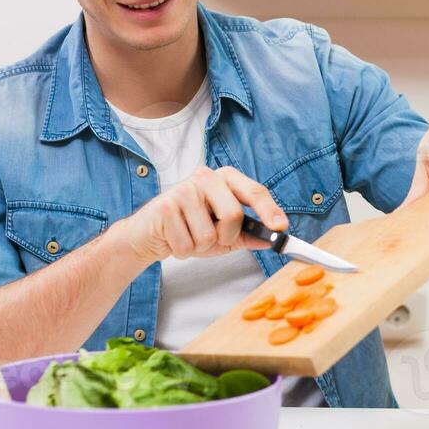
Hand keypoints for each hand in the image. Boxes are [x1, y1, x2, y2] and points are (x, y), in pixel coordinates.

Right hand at [115, 165, 287, 265]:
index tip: (281, 227)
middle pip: (233, 214)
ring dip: (201, 246)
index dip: (269, 211)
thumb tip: (274, 238)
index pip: (254, 191)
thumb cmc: (188, 230)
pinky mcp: (166, 206)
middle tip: (213, 238)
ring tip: (188, 236)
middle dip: (225, 236)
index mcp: (224, 179)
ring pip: (210, 234)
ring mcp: (184, 189)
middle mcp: (205, 177)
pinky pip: (188, 243)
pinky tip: (174, 239)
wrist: (147, 236)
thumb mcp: (224, 234)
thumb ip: (248, 234)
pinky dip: (183, 251)